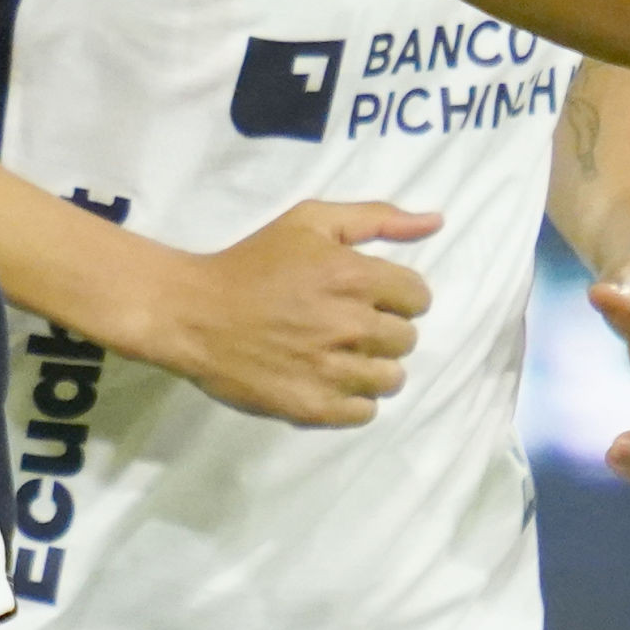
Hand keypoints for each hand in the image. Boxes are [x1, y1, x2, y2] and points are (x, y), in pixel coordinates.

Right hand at [145, 202, 441, 426]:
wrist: (192, 313)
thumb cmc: (251, 262)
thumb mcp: (309, 221)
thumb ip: (376, 218)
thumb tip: (437, 221)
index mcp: (355, 277)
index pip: (419, 297)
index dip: (394, 294)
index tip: (363, 295)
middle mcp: (352, 326)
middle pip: (406, 339)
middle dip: (381, 329)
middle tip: (342, 323)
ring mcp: (334, 372)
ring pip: (391, 378)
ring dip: (370, 366)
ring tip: (335, 355)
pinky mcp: (315, 408)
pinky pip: (365, 412)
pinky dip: (350, 399)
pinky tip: (324, 379)